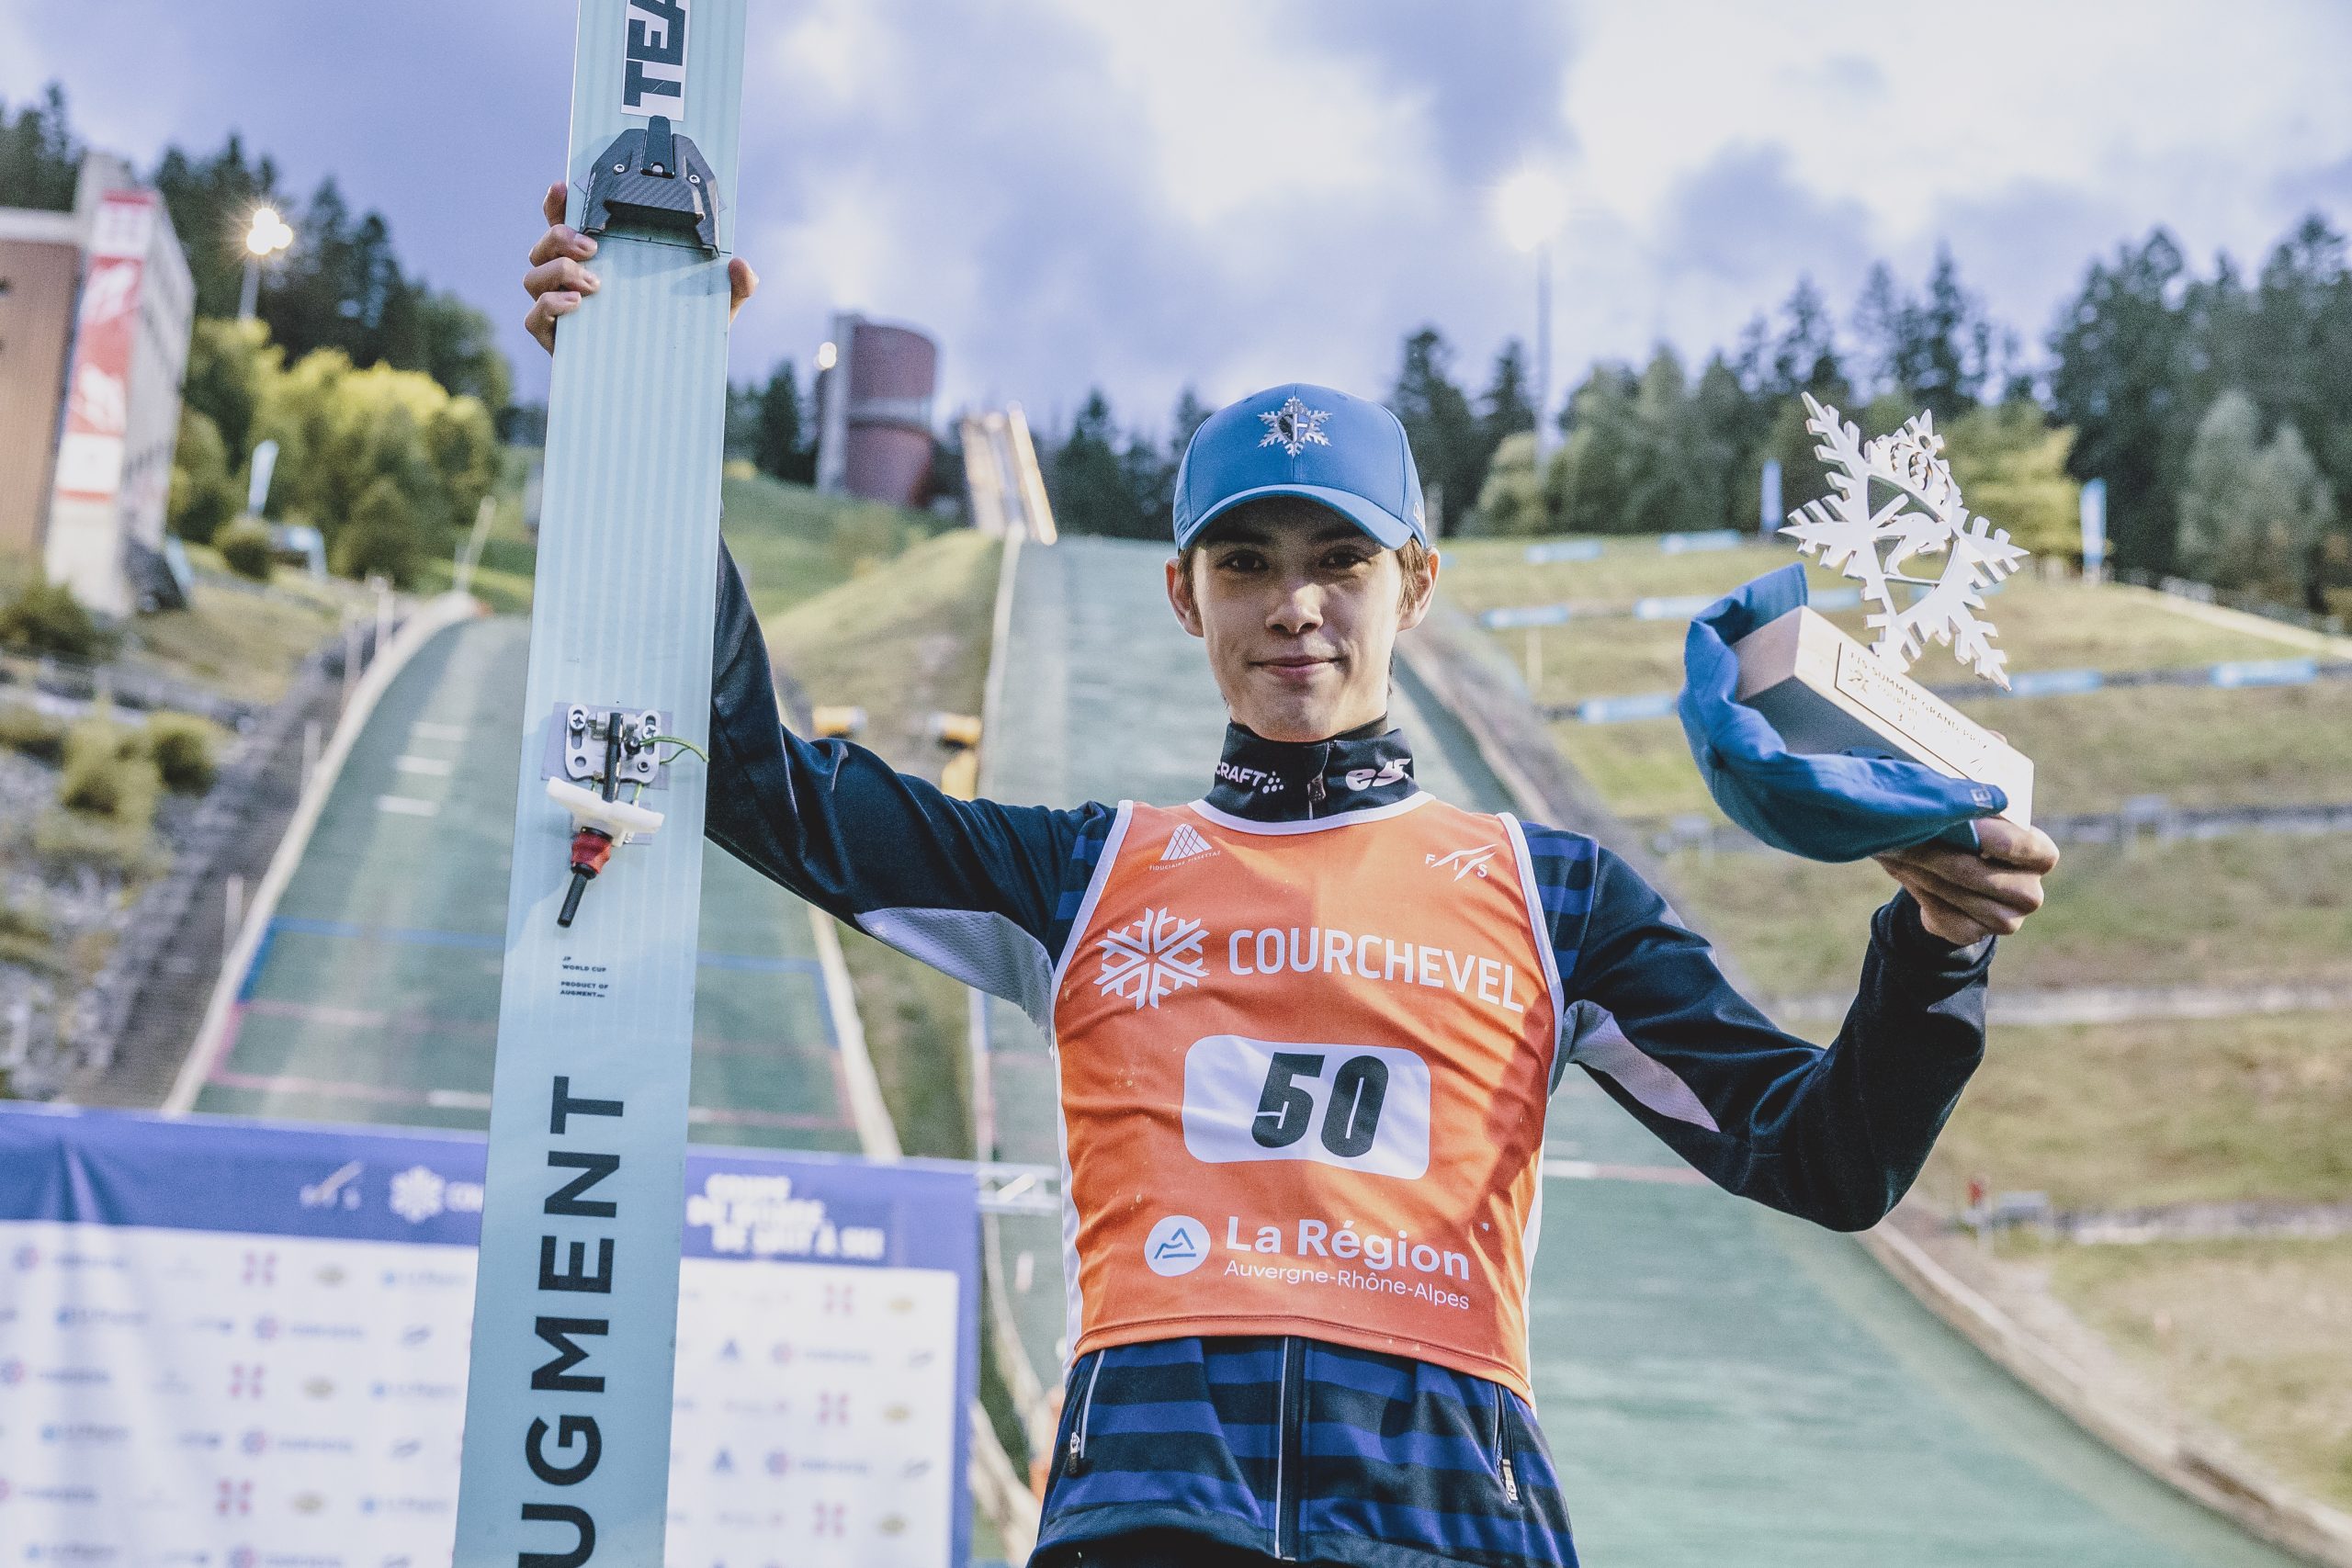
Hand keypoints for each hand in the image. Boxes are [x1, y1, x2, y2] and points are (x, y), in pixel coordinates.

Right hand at [523, 180, 758, 353]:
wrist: (672, 384)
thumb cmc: (684, 336)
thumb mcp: (715, 307)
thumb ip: (736, 286)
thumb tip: (741, 266)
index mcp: (600, 262)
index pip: (567, 225)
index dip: (557, 204)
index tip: (562, 187)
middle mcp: (571, 282)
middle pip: (543, 246)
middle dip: (559, 237)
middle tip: (593, 247)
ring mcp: (559, 311)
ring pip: (533, 277)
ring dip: (557, 270)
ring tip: (594, 282)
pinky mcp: (556, 341)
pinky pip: (534, 318)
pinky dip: (550, 306)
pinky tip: (577, 303)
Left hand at [1873, 817, 2058, 946]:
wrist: (1950, 873)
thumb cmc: (1967, 831)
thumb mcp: (1974, 814)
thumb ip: (1971, 806)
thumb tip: (1953, 797)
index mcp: (2041, 856)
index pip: (2022, 845)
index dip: (1985, 832)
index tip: (1950, 816)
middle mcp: (2030, 894)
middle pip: (1983, 876)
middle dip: (1940, 854)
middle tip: (1906, 834)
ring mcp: (2007, 920)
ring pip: (1959, 896)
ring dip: (1924, 872)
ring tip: (1898, 849)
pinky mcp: (1976, 935)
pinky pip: (1945, 919)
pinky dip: (1922, 895)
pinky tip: (1907, 873)